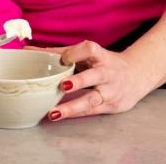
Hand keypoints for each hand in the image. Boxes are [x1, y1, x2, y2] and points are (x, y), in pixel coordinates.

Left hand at [28, 41, 151, 120]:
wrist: (137, 75)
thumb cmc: (104, 62)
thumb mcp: (89, 54)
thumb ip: (61, 52)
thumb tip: (28, 51)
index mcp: (101, 55)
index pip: (90, 50)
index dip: (76, 53)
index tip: (63, 58)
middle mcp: (107, 73)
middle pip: (95, 76)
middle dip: (79, 81)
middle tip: (62, 85)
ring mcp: (110, 91)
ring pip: (93, 99)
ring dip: (73, 106)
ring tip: (54, 112)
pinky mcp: (111, 105)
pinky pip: (92, 111)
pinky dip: (76, 114)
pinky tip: (61, 115)